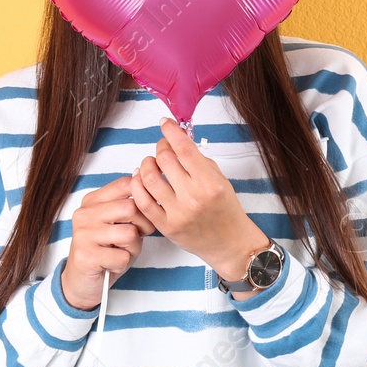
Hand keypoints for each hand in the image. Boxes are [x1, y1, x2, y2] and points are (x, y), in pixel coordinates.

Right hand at [60, 176, 155, 310]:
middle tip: (135, 238)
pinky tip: (112, 264)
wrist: (81, 282)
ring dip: (133, 248)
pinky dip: (123, 264)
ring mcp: (83, 235)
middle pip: (131, 208)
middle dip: (142, 226)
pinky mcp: (85, 256)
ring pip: (129, 233)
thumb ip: (128, 203)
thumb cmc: (104, 250)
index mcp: (92, 201)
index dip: (143, 200)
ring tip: (121, 252)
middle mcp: (84, 214)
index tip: (140, 215)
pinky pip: (122, 257)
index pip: (126, 184)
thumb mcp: (117, 223)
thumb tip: (141, 176)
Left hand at [130, 119, 269, 282]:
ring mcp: (177, 213)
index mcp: (209, 182)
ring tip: (150, 163)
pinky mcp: (165, 226)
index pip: (184, 148)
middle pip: (164, 159)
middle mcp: (193, 196)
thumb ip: (198, 160)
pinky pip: (142, 201)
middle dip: (160, 147)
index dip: (171, 131)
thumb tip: (178, 139)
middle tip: (162, 147)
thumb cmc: (226, 210)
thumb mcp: (220, 180)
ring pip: (148, 177)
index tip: (165, 123)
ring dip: (146, 164)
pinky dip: (137, 185)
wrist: (230, 243)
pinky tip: (140, 179)